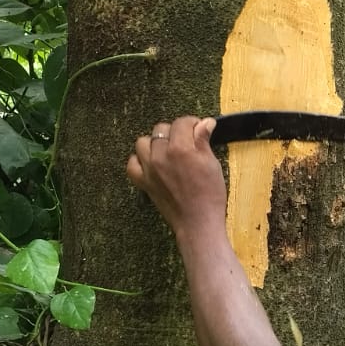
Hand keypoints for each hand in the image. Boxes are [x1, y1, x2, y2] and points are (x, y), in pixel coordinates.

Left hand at [126, 116, 226, 235]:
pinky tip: (151, 163)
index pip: (182, 122)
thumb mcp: (212, 164)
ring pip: (143, 142)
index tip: (199, 129)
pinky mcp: (143, 182)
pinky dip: (139, 160)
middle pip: (161, 129)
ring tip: (168, 151)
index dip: (193, 123)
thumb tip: (205, 122)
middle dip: (175, 131)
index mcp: (180, 148)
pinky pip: (132, 163)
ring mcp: (149, 169)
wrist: (198, 222)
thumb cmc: (210, 195)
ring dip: (155, 143)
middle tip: (187, 142)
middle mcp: (160, 155)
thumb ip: (203, 141)